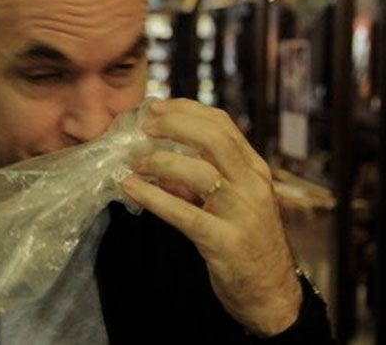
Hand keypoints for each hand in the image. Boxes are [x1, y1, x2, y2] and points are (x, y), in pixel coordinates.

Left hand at [121, 98, 301, 335]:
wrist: (273, 296)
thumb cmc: (247, 243)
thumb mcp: (233, 202)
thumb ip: (202, 179)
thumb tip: (159, 161)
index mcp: (256, 171)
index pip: (223, 125)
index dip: (187, 109)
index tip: (156, 106)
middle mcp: (253, 186)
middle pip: (214, 139)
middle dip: (175, 125)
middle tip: (144, 125)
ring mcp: (242, 214)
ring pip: (199, 172)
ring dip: (160, 162)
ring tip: (134, 162)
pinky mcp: (225, 243)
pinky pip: (183, 214)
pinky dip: (153, 198)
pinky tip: (130, 187)